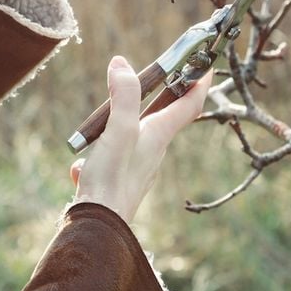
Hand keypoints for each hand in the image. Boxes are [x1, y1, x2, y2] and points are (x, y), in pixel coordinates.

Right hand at [70, 56, 212, 222]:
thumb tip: (121, 64)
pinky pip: (111, 160)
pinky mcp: (120, 181)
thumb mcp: (118, 129)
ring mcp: (138, 168)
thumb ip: (123, 95)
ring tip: (101, 126)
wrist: (98, 226)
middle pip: (164, 118)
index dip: (200, 82)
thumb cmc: (112, 178)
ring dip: (120, 126)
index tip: (208, 65)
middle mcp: (154, 151)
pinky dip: (98, 156)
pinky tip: (81, 167)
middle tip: (156, 77)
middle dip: (162, 96)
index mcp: (159, 135)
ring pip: (134, 138)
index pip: (190, 105)